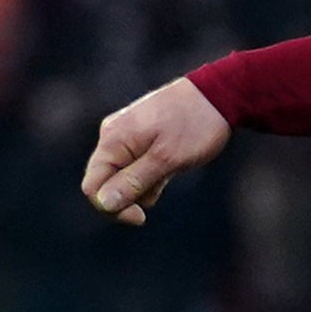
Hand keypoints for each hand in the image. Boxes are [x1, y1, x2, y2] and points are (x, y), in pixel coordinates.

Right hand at [81, 76, 229, 225]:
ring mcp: (127, 138)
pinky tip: (171, 167)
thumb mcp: (166, 158)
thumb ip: (134, 181)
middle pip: (104, 184)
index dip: (110, 208)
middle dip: (127, 199)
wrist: (218, 94)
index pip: (92, 186)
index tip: (140, 217)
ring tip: (170, 170)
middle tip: (157, 193)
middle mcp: (113, 137)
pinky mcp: (142, 140)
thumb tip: (104, 203)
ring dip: (143, 187)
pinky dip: (151, 176)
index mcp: (113, 140)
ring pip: (122, 178)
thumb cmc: (194, 125)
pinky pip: (137, 169)